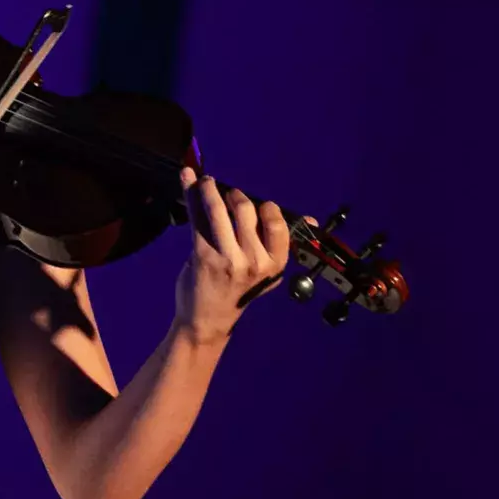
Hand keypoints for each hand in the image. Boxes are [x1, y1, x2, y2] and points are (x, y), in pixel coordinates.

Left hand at [174, 168, 310, 342]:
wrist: (209, 320)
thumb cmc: (238, 292)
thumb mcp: (267, 274)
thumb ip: (282, 246)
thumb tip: (311, 220)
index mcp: (275, 263)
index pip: (277, 223)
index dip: (266, 207)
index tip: (257, 203)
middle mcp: (254, 261)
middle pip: (246, 210)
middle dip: (235, 196)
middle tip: (227, 193)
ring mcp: (227, 258)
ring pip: (219, 210)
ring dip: (210, 188)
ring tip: (206, 182)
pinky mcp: (202, 256)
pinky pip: (197, 218)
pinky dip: (191, 194)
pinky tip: (187, 178)